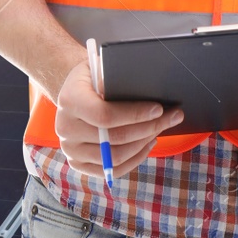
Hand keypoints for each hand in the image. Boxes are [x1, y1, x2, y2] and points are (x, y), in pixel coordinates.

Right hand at [54, 58, 185, 178]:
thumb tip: (147, 89)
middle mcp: (65, 128)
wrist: (73, 94)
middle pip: (114, 138)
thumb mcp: (100, 67)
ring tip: (160, 129)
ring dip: (144, 144)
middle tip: (172, 117)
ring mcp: (71, 150)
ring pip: (115, 157)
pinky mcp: (78, 164)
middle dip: (148, 128)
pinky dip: (135, 158)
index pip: (104, 115)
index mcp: (69, 100)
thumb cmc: (93, 78)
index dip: (135, 115)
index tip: (159, 109)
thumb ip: (116, 78)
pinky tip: (147, 143)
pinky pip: (113, 170)